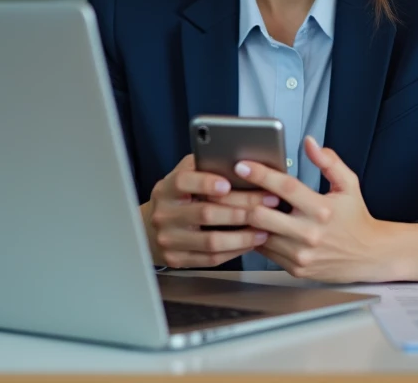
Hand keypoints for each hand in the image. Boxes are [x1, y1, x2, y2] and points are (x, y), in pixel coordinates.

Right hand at [142, 154, 277, 268]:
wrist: (150, 229)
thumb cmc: (177, 198)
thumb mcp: (182, 176)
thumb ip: (202, 167)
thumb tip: (234, 157)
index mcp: (166, 189)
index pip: (184, 182)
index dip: (206, 182)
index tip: (228, 184)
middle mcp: (164, 215)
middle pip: (206, 213)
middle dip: (241, 210)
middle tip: (267, 205)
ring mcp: (169, 240)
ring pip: (211, 241)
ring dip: (242, 236)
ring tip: (264, 229)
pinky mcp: (177, 259)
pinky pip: (211, 258)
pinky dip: (234, 251)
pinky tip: (250, 243)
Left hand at [236, 137, 391, 283]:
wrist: (369, 256)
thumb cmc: (356, 217)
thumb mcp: (348, 184)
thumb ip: (329, 162)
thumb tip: (309, 143)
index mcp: (322, 209)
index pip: (285, 188)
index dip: (260, 174)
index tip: (242, 165)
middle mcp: (310, 233)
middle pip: (262, 215)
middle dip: (242, 200)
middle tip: (228, 189)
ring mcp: (301, 254)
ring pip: (258, 235)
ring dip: (246, 220)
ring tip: (234, 206)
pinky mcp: (296, 268)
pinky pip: (265, 252)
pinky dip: (255, 238)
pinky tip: (251, 226)